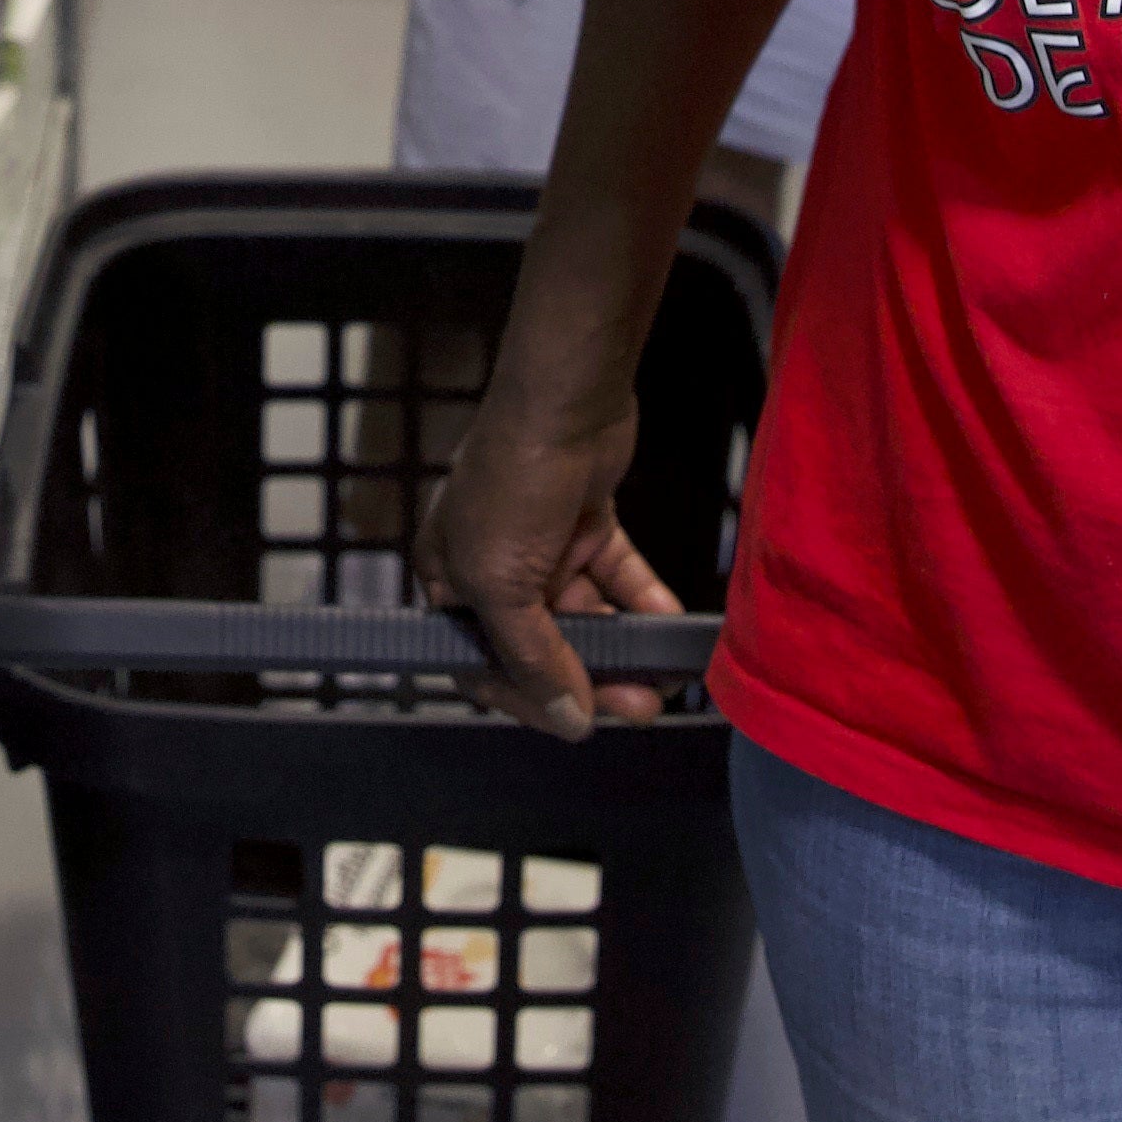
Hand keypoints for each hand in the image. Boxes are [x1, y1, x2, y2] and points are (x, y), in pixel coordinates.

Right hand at [417, 388, 678, 740]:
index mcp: (451, 583)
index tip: (579, 722)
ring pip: (587, 618)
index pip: (484, 666)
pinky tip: (669, 623)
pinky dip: (643, 603)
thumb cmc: (512, 479)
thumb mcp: (504, 583)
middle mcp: (493, 569)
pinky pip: (617, 579)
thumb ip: (533, 657)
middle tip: (640, 704)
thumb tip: (568, 718)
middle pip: (543, 648)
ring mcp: (542, 547)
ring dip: (624, 647)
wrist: (566, 399)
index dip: (530, 701)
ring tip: (663, 673)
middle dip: (592, 679)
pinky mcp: (585, 523)